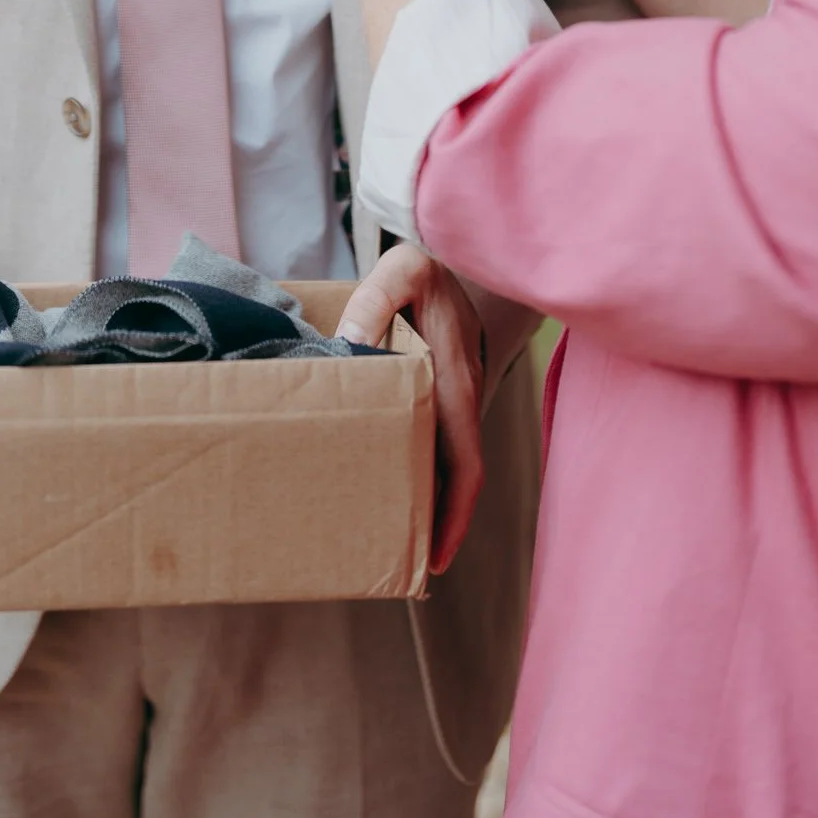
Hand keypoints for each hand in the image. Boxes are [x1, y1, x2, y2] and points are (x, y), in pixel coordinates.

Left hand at [337, 243, 485, 573]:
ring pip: (449, 461)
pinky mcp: (445, 390)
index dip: (455, 512)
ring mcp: (457, 394)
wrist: (452, 251)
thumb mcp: (400, 271)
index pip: (466, 461)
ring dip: (433, 499)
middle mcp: (463, 395)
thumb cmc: (424, 265)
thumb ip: (375, 302)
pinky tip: (395, 478)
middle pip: (459, 475)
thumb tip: (351, 346)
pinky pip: (439, 439)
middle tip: (409, 567)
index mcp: (456, 379)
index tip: (438, 556)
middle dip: (441, 523)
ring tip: (397, 537)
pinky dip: (426, 469)